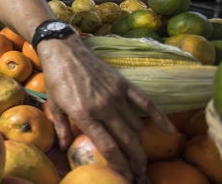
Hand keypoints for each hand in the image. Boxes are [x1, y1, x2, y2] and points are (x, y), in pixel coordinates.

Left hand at [37, 37, 174, 181]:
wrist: (64, 51)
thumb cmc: (56, 78)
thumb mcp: (53, 106)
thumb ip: (61, 129)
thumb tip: (63, 148)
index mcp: (84, 114)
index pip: (108, 147)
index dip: (119, 165)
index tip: (125, 176)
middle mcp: (103, 107)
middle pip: (126, 141)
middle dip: (135, 160)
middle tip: (138, 172)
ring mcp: (115, 95)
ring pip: (135, 126)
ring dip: (140, 143)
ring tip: (141, 156)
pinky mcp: (123, 84)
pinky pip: (145, 103)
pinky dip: (159, 117)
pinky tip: (168, 130)